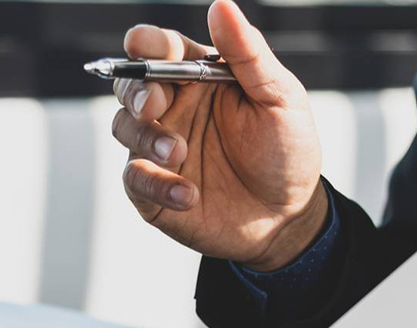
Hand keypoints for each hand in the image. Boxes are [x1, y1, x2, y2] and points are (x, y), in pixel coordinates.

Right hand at [111, 0, 325, 270]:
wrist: (291, 216)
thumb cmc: (287, 152)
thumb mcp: (281, 100)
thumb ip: (250, 55)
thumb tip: (222, 7)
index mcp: (199, 77)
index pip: (158, 48)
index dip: (149, 44)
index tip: (155, 50)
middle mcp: (174, 108)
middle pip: (130, 83)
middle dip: (136, 90)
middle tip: (156, 106)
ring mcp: (161, 148)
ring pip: (124, 128)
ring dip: (147, 138)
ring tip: (180, 153)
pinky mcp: (156, 189)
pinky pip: (136, 180)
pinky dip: (156, 184)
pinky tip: (188, 194)